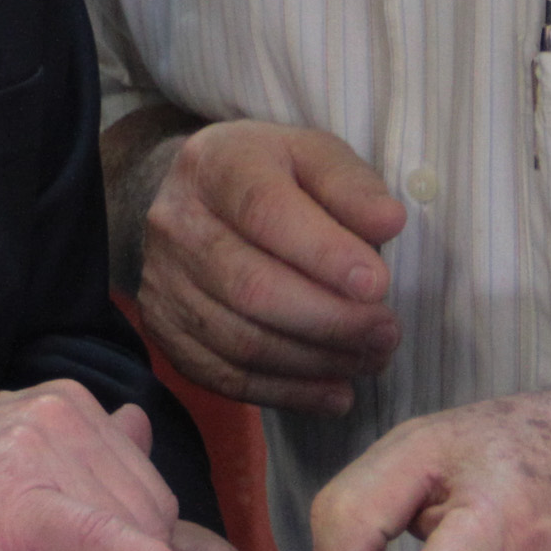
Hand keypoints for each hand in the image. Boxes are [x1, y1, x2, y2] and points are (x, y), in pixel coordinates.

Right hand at [0, 381, 178, 550]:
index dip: (130, 544)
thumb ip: (79, 446)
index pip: (144, 482)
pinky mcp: (16, 500)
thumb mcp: (7, 451)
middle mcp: (63, 412)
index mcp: (65, 400)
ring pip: (131, 537)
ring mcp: (39, 450)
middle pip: (149, 513)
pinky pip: (102, 540)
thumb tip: (138, 425)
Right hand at [124, 119, 406, 414]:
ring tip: (371, 359)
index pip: (265, 211)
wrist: (199, 199)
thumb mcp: (315, 156)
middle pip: (251, 287)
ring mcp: (162, 282)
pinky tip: (335, 393)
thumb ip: (352, 186)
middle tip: (387, 332)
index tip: (378, 285)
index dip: (323, 253)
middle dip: (331, 320)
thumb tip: (388, 223)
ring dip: (317, 362)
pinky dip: (287, 393)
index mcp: (215, 165)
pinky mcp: (164, 330)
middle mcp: (176, 223)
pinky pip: (225, 377)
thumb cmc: (272, 176)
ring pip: (241, 341)